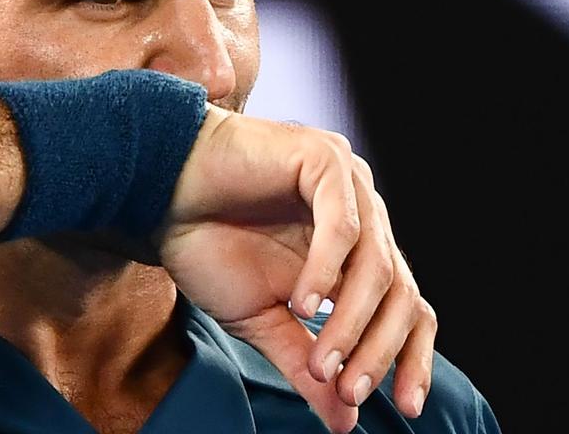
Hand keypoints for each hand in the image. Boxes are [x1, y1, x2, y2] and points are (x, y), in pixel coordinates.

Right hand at [159, 106, 436, 432]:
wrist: (157, 193)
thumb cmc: (207, 246)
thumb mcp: (262, 320)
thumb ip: (305, 363)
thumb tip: (345, 422)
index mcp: (356, 254)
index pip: (407, 307)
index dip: (411, 358)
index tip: (404, 408)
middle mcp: (364, 218)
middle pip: (401, 292)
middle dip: (378, 351)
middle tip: (347, 392)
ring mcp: (349, 185)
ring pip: (376, 266)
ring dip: (350, 323)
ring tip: (319, 363)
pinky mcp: (325, 160)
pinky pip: (343, 226)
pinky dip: (327, 271)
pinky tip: (301, 304)